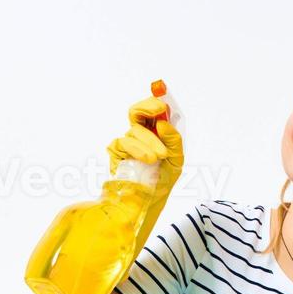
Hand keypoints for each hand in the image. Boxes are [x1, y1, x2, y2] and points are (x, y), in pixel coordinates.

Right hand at [106, 94, 184, 250]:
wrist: (146, 203)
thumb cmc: (161, 181)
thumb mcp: (176, 160)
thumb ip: (174, 140)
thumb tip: (163, 123)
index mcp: (156, 132)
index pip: (155, 110)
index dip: (157, 98)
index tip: (161, 90)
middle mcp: (141, 134)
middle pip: (138, 111)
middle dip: (148, 106)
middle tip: (159, 111)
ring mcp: (127, 143)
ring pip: (135, 129)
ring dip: (150, 141)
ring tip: (158, 157)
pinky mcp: (116, 153)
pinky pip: (125, 142)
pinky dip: (138, 149)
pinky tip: (147, 160)